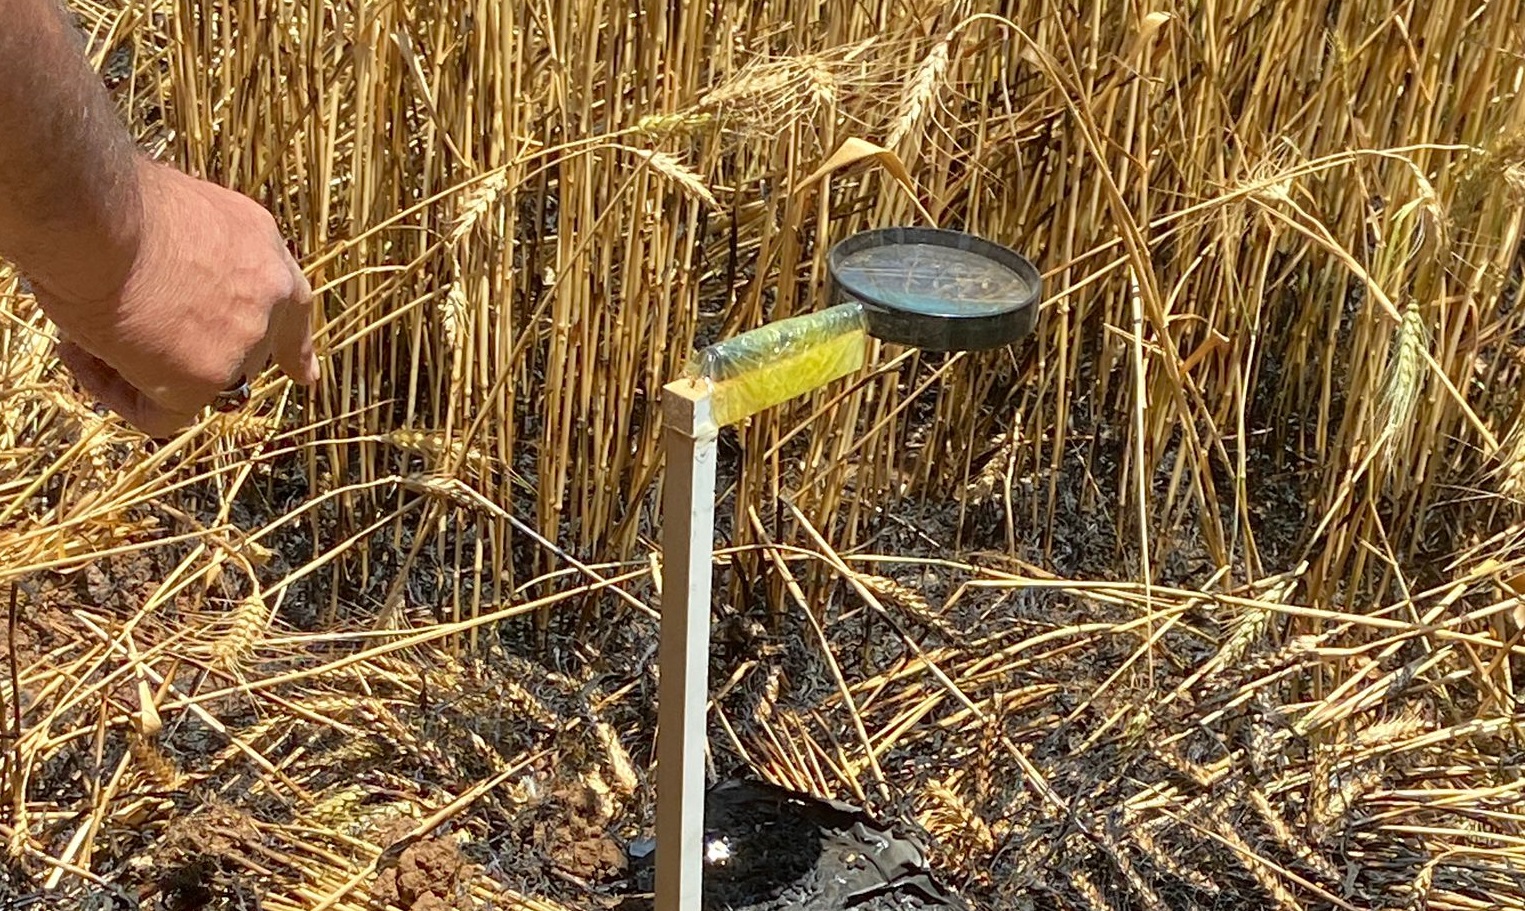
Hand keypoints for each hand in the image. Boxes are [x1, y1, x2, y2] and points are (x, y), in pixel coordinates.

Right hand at [39, 158, 318, 436]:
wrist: (97, 210)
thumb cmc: (112, 198)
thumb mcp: (179, 212)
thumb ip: (192, 253)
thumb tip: (168, 283)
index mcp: (263, 248)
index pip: (294, 306)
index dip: (293, 345)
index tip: (303, 375)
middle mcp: (267, 295)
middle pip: (242, 353)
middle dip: (188, 355)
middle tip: (122, 333)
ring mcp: (245, 340)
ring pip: (197, 384)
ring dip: (138, 366)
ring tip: (81, 329)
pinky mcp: (209, 377)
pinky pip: (163, 414)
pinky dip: (117, 393)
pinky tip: (82, 356)